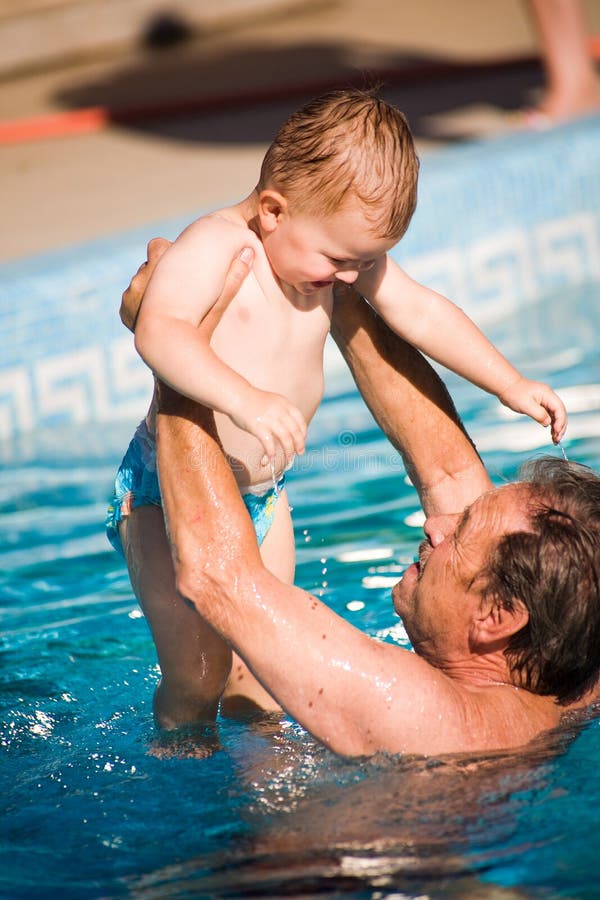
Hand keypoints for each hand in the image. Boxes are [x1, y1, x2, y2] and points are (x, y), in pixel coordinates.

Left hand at [120, 239, 254, 337]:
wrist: (172, 359)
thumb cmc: (199, 331)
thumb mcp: (218, 303)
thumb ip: (232, 276)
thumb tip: (249, 250)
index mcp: (156, 268)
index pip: (157, 246)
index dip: (170, 253)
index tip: (182, 263)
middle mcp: (138, 280)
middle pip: (148, 265)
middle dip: (161, 271)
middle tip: (179, 286)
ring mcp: (129, 296)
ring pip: (141, 282)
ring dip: (152, 288)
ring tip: (171, 302)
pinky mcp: (125, 310)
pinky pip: (134, 298)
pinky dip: (144, 303)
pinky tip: (160, 312)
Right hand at [231, 388, 306, 465]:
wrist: (236, 396)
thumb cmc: (253, 401)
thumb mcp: (273, 401)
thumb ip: (282, 412)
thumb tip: (289, 429)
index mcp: (284, 404)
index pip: (300, 420)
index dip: (303, 432)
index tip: (302, 440)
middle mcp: (279, 411)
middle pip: (295, 431)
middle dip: (299, 444)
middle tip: (300, 452)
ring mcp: (269, 419)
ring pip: (285, 438)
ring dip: (288, 450)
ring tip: (289, 458)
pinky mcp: (258, 427)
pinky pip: (269, 443)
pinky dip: (272, 452)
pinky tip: (272, 458)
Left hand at [499, 376, 566, 443]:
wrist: (506, 386)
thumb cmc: (514, 393)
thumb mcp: (526, 405)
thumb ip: (539, 414)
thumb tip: (548, 423)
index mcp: (547, 394)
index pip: (559, 409)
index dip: (560, 421)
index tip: (557, 432)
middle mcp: (549, 397)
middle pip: (560, 413)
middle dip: (561, 426)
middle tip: (557, 439)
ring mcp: (545, 401)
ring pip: (556, 416)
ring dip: (557, 427)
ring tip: (555, 439)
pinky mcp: (541, 405)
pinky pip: (550, 416)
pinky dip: (551, 424)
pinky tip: (551, 433)